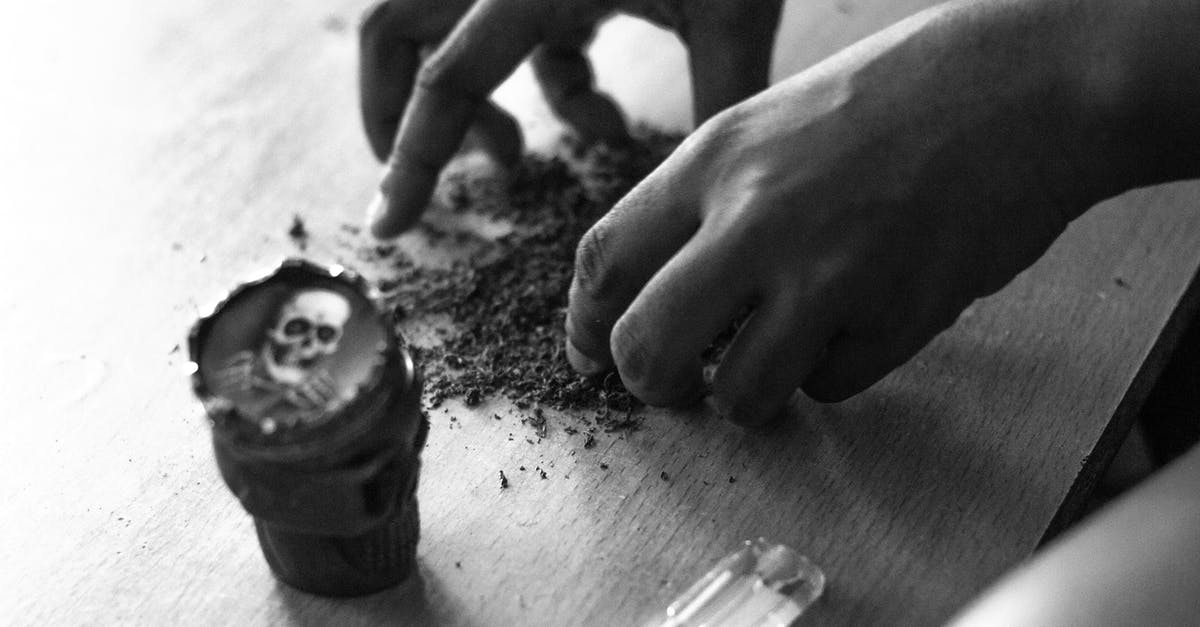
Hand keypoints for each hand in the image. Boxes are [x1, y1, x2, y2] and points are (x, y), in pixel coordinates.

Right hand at [359, 0, 782, 237]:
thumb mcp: (733, 11)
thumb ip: (717, 98)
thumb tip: (712, 192)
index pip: (447, 80)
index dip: (411, 160)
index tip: (385, 225)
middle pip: (394, 30)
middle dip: (393, 111)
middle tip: (416, 179)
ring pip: (442, 28)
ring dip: (466, 99)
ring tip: (511, 154)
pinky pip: (512, 30)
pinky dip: (542, 82)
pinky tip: (605, 119)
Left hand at [564, 0, 1144, 424]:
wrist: (1023, 83)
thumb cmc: (891, 99)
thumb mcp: (767, 125)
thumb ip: (701, 203)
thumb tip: (650, 291)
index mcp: (713, 161)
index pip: (602, 263)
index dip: (586, 325)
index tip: (594, 352)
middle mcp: (757, 219)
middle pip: (645, 348)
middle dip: (647, 386)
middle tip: (671, 385)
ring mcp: (830, 272)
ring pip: (738, 395)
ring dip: (744, 397)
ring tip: (770, 365)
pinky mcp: (899, 317)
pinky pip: (830, 387)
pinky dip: (829, 373)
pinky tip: (853, 325)